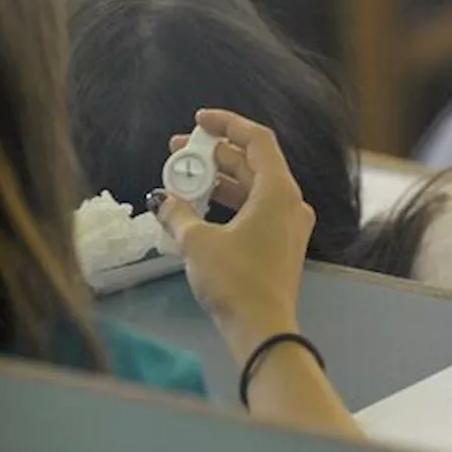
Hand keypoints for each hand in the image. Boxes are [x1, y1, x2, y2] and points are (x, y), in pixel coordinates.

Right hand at [150, 109, 314, 360]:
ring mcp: (289, 226)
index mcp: (278, 191)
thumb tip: (161, 200)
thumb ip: (177, 213)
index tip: (199, 120)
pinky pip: (255, 211)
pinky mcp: (281, 246)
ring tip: (184, 180)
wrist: (263, 331)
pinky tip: (200, 209)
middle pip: (252, 163)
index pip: (256, 140)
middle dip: (214, 154)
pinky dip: (229, 204)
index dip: (227, 124)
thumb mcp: (197, 243)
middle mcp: (290, 203)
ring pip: (253, 188)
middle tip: (178, 152)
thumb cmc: (235, 282)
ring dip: (219, 180)